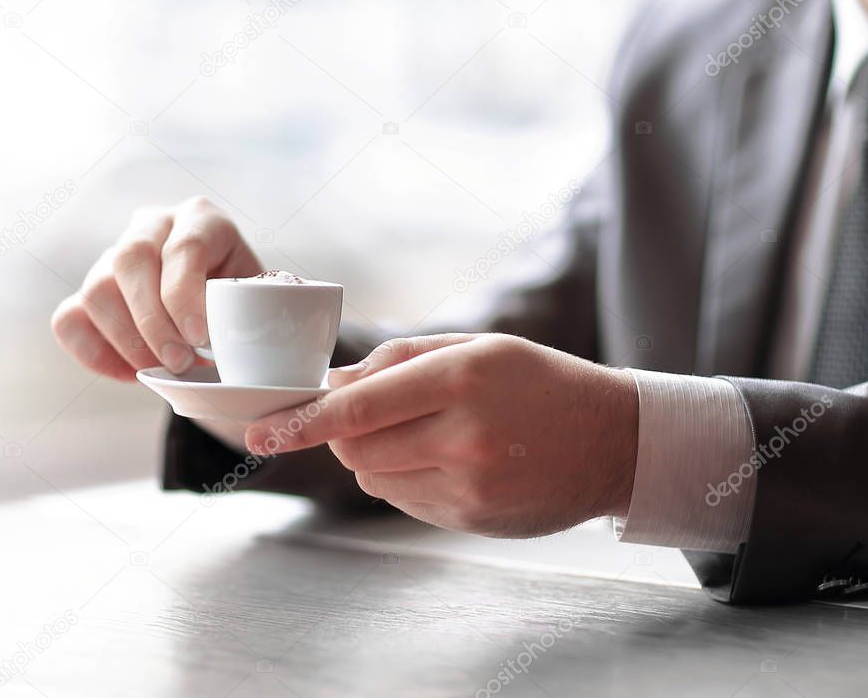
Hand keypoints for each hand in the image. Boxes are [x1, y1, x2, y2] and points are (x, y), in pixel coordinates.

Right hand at [51, 196, 261, 380]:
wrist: (227, 321)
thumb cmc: (248, 306)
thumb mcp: (261, 298)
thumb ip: (254, 304)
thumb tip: (244, 322)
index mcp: (201, 219)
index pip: (183, 246)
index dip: (185, 295)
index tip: (199, 338)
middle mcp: (153, 227)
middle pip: (130, 259)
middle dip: (152, 320)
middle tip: (178, 362)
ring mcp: (113, 257)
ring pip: (97, 290)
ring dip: (127, 340)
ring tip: (163, 371)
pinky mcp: (87, 294)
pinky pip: (69, 320)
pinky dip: (94, 353)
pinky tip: (130, 374)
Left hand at [244, 334, 637, 537]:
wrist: (609, 441)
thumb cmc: (540, 381)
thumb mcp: (478, 346)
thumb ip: (400, 360)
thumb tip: (334, 384)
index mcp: (462, 379)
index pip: (359, 408)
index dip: (302, 421)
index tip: (258, 433)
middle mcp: (463, 436)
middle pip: (356, 448)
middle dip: (344, 433)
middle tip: (368, 415)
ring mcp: (468, 486)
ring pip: (374, 477)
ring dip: (376, 455)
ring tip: (427, 434)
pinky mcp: (470, 520)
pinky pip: (405, 500)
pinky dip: (405, 478)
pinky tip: (449, 460)